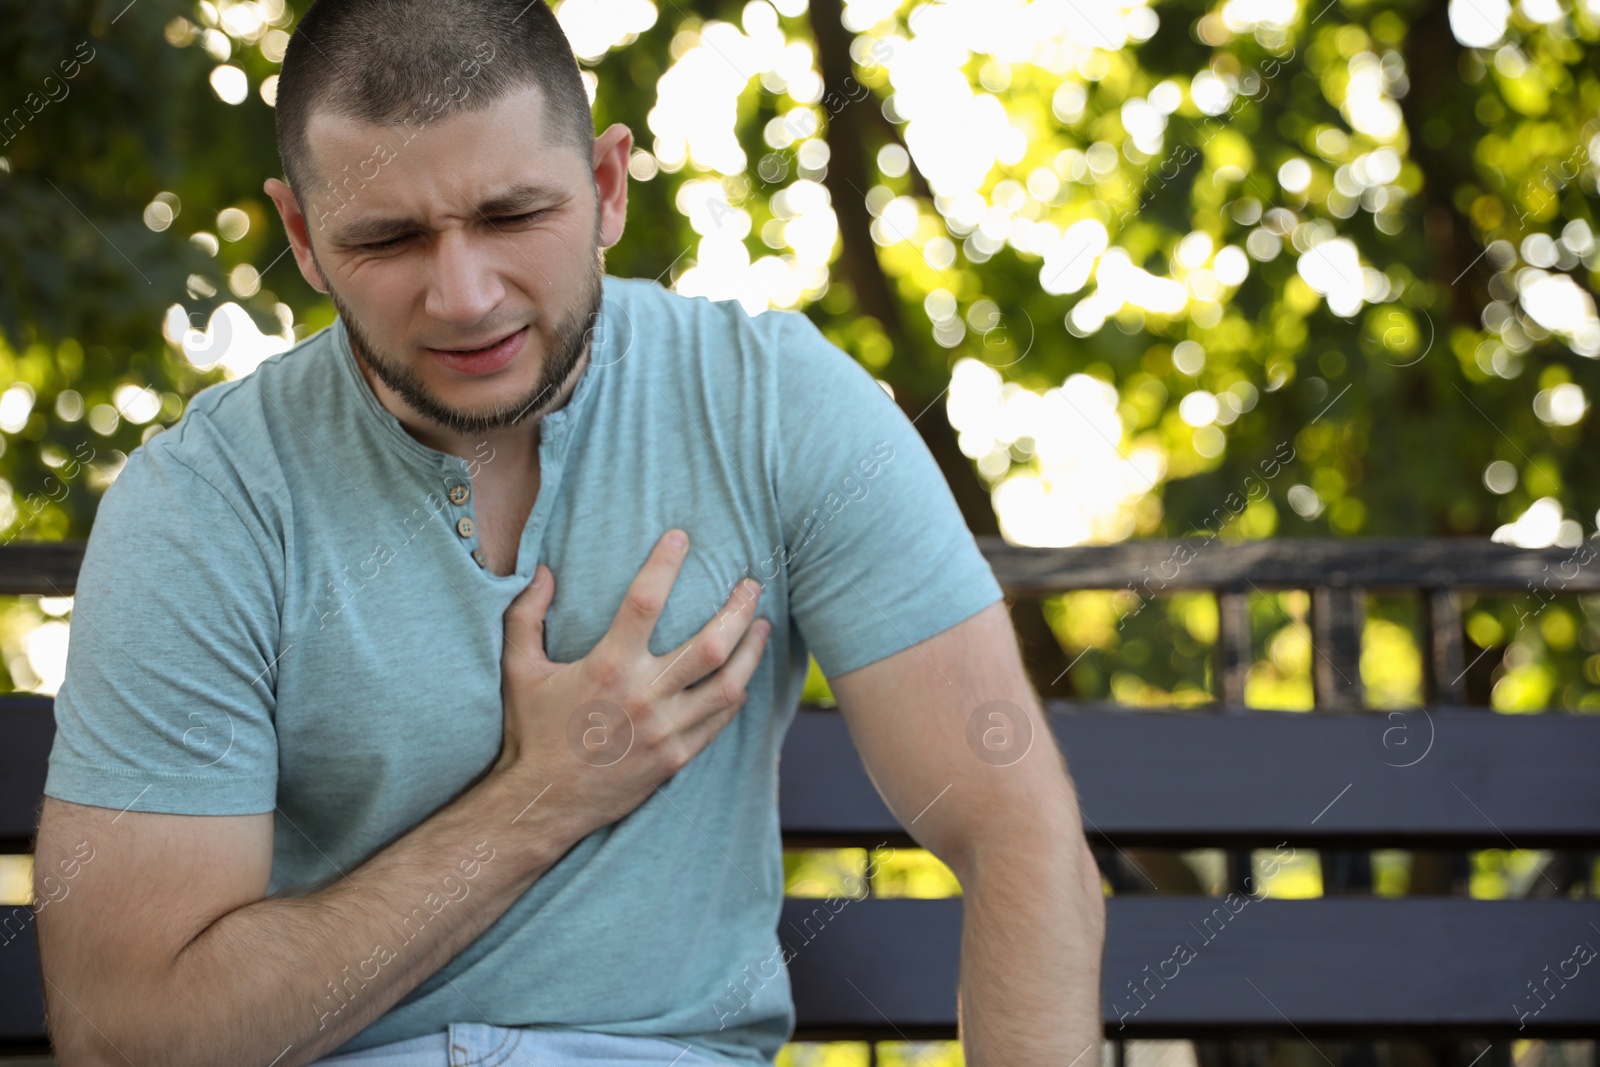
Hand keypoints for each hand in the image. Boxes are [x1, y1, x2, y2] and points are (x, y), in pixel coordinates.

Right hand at [493, 529, 769, 831]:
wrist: (544, 803)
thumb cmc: (531, 732)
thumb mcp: (518, 670)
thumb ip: (525, 616)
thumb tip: (543, 571)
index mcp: (608, 668)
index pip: (645, 602)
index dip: (664, 564)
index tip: (681, 537)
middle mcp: (644, 697)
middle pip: (711, 644)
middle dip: (739, 610)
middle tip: (751, 585)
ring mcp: (666, 731)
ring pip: (729, 685)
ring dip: (751, 651)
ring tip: (762, 625)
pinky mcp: (677, 757)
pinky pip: (720, 721)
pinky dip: (736, 694)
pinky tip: (743, 675)